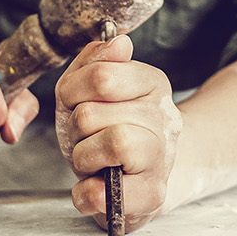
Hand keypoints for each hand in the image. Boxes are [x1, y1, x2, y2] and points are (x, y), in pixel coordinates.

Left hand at [55, 34, 181, 230]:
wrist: (142, 178)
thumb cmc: (111, 131)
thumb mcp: (92, 91)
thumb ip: (95, 61)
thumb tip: (118, 42)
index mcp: (152, 83)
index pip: (100, 76)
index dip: (72, 93)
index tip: (77, 104)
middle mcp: (164, 117)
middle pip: (92, 114)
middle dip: (76, 130)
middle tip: (89, 138)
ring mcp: (162, 157)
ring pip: (112, 143)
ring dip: (83, 157)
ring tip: (95, 160)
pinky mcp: (153, 194)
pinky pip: (102, 192)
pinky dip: (85, 193)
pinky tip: (95, 185)